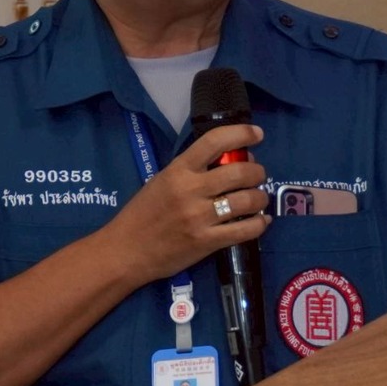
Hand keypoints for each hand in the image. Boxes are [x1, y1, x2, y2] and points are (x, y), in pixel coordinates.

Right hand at [99, 123, 268, 284]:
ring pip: (248, 200)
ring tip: (258, 199)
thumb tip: (230, 162)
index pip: (214, 141)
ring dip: (260, 197)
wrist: (126, 252)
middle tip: (257, 176)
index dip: (241, 133)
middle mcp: (191, 190)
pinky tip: (260, 221)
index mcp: (178, 170)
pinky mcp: (207, 242)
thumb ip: (191, 171)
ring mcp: (200, 217)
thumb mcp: (162, 181)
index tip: (257, 134)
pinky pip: (246, 230)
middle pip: (240, 172)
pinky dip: (260, 224)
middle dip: (257, 172)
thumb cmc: (142, 214)